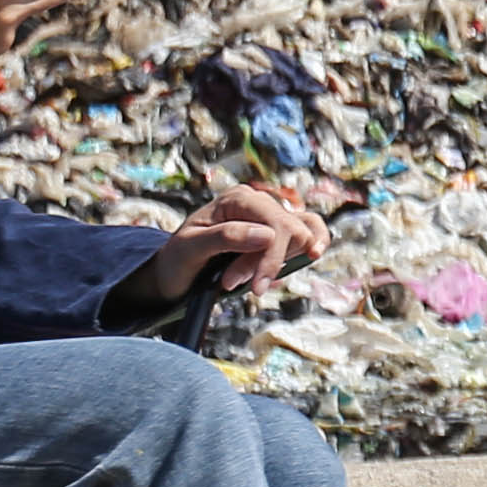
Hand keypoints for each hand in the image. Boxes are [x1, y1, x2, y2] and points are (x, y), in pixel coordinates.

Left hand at [126, 179, 326, 316]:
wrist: (173, 273)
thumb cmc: (177, 259)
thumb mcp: (190, 247)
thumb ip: (226, 237)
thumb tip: (267, 235)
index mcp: (237, 198)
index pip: (276, 222)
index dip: (271, 256)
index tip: (257, 287)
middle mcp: (258, 202)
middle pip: (291, 230)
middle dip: (267, 263)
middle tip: (232, 282)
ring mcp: (270, 216)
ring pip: (302, 235)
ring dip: (279, 263)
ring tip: (248, 279)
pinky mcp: (278, 233)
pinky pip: (310, 231)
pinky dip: (313, 244)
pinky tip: (310, 256)